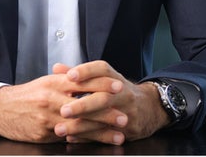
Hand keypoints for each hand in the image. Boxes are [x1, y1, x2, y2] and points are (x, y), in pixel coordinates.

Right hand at [0, 67, 120, 142]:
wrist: (1, 109)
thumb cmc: (28, 95)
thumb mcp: (46, 82)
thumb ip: (67, 80)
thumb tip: (90, 78)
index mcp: (53, 82)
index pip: (82, 81)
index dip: (101, 84)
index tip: (118, 87)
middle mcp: (52, 98)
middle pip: (84, 105)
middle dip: (106, 112)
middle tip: (124, 116)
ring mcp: (48, 117)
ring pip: (79, 125)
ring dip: (100, 131)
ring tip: (118, 134)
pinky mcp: (44, 134)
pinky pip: (68, 138)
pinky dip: (84, 141)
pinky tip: (97, 143)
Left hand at [53, 60, 170, 143]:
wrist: (149, 107)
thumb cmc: (118, 91)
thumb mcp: (104, 78)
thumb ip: (79, 74)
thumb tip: (57, 68)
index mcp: (114, 77)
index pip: (101, 70)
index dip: (86, 71)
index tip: (69, 76)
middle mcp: (122, 93)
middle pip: (103, 97)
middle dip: (83, 105)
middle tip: (63, 110)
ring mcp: (127, 112)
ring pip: (104, 120)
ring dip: (81, 126)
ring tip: (62, 128)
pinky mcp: (129, 130)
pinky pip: (106, 135)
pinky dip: (88, 137)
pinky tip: (72, 137)